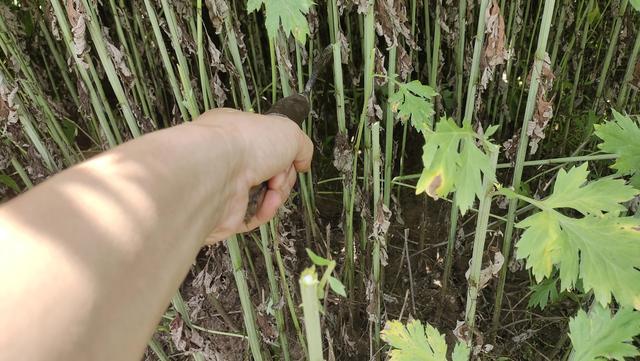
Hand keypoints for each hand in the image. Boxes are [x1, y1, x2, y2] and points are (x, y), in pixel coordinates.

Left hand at [190, 108, 312, 243]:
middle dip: (283, 176)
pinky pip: (253, 215)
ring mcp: (226, 184)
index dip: (285, 152)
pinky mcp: (225, 211)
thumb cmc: (248, 144)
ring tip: (272, 191)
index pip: (268, 143)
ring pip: (265, 194)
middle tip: (278, 175)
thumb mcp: (288, 131)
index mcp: (237, 131)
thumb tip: (303, 162)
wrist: (218, 174)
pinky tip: (264, 205)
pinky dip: (263, 212)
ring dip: (277, 195)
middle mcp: (229, 156)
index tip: (292, 157)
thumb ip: (302, 145)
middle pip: (271, 171)